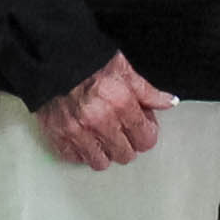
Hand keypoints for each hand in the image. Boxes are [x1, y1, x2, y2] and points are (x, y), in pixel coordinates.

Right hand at [38, 52, 174, 170]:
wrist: (51, 56)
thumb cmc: (87, 60)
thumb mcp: (123, 69)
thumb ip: (147, 91)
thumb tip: (169, 102)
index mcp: (120, 103)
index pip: (145, 140)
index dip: (146, 133)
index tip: (140, 127)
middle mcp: (99, 120)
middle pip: (125, 155)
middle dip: (126, 144)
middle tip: (120, 130)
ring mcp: (77, 131)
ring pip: (100, 162)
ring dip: (103, 152)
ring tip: (100, 136)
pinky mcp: (58, 135)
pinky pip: (76, 158)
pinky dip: (80, 151)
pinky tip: (82, 136)